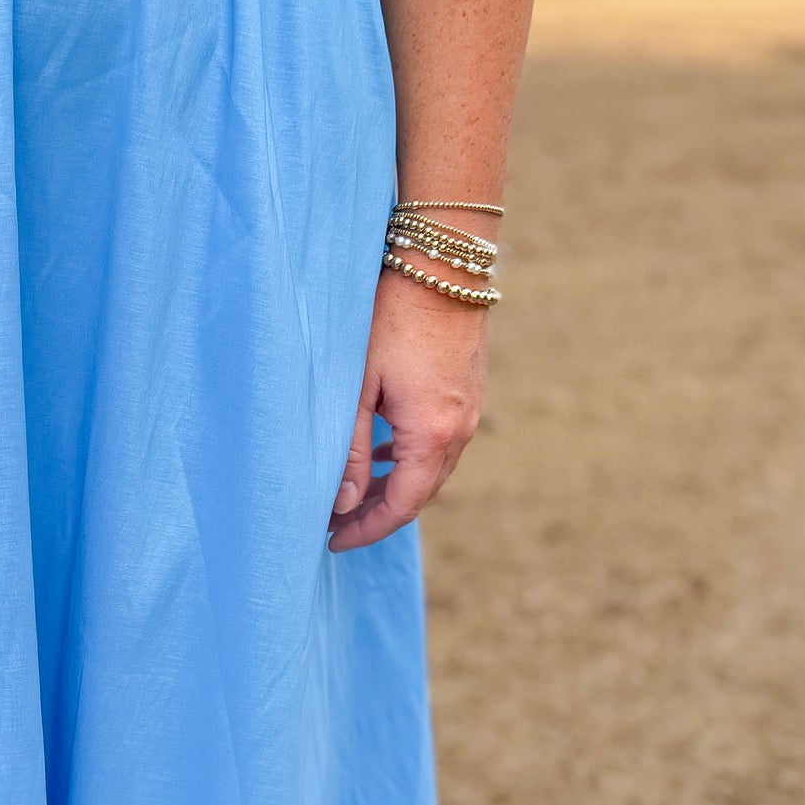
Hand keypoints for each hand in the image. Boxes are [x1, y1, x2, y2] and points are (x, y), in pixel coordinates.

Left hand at [328, 266, 487, 551]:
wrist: (443, 263)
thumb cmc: (391, 318)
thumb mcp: (358, 387)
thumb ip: (352, 449)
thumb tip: (345, 504)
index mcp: (432, 434)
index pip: (402, 506)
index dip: (368, 530)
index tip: (333, 541)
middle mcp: (460, 429)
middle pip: (421, 493)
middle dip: (379, 514)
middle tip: (336, 524)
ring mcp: (470, 410)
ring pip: (433, 469)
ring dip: (396, 487)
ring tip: (355, 495)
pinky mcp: (469, 391)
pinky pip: (442, 442)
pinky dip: (412, 459)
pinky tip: (386, 452)